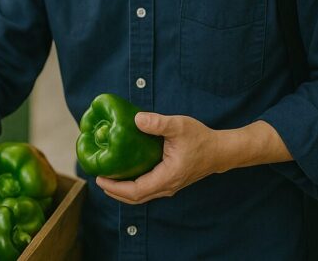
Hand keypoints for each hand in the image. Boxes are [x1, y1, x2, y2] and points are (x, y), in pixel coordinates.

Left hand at [95, 112, 225, 204]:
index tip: (100, 179)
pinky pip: (146, 189)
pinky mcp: (169, 181)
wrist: (220, 151)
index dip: (116, 188)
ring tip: (106, 178)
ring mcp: (169, 186)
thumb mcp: (179, 126)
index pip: (136, 191)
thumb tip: (136, 119)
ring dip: (122, 190)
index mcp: (168, 177)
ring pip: (141, 195)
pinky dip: (131, 186)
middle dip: (114, 191)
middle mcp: (167, 186)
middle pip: (135, 198)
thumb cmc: (200, 138)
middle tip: (97, 178)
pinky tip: (123, 174)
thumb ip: (158, 123)